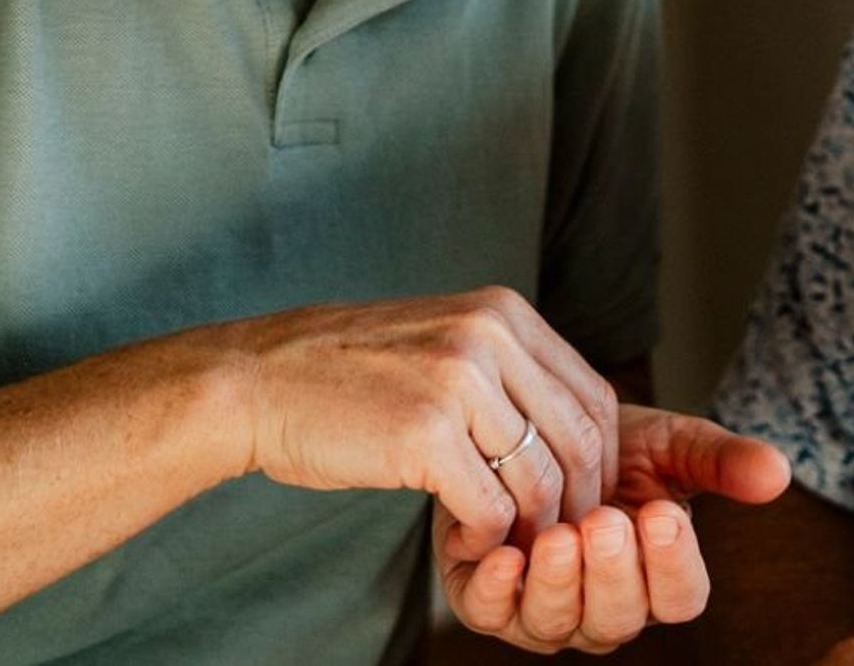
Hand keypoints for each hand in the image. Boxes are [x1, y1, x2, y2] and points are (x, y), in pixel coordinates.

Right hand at [224, 287, 617, 551]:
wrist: (255, 380)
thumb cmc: (342, 373)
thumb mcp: (438, 340)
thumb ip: (505, 370)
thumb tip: (574, 435)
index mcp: (500, 311)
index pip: (594, 397)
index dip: (598, 463)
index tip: (576, 499)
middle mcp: (487, 336)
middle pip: (579, 442)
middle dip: (572, 504)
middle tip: (545, 536)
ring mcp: (457, 382)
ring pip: (541, 483)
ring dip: (527, 529)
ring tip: (498, 541)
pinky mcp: (425, 434)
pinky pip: (491, 511)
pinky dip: (484, 540)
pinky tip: (458, 539)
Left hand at [437, 405, 790, 653]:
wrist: (523, 426)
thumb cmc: (599, 446)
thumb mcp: (665, 444)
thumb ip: (718, 459)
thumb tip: (778, 472)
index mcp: (652, 579)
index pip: (679, 596)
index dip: (673, 564)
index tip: (664, 514)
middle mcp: (600, 605)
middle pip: (620, 618)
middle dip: (616, 573)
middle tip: (607, 522)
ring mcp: (542, 608)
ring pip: (558, 623)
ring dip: (562, 582)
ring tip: (561, 534)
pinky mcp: (485, 597)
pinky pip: (490, 614)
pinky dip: (497, 590)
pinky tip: (504, 554)